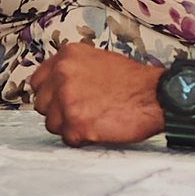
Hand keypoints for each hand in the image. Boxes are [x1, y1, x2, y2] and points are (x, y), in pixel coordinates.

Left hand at [27, 44, 164, 146]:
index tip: (61, 100)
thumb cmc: (135, 82)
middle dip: (59, 111)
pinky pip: (67, 139)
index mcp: (67, 56)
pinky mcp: (75, 124)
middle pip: (42, 104)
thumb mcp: (99, 61)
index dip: (51, 94)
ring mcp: (67, 100)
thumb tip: (55, 86)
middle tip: (84, 111)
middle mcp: (63, 75)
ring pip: (52, 123)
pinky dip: (82, 138)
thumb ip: (73, 71)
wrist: (157, 96)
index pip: (38, 81)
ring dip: (70, 126)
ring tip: (95, 119)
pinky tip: (99, 128)